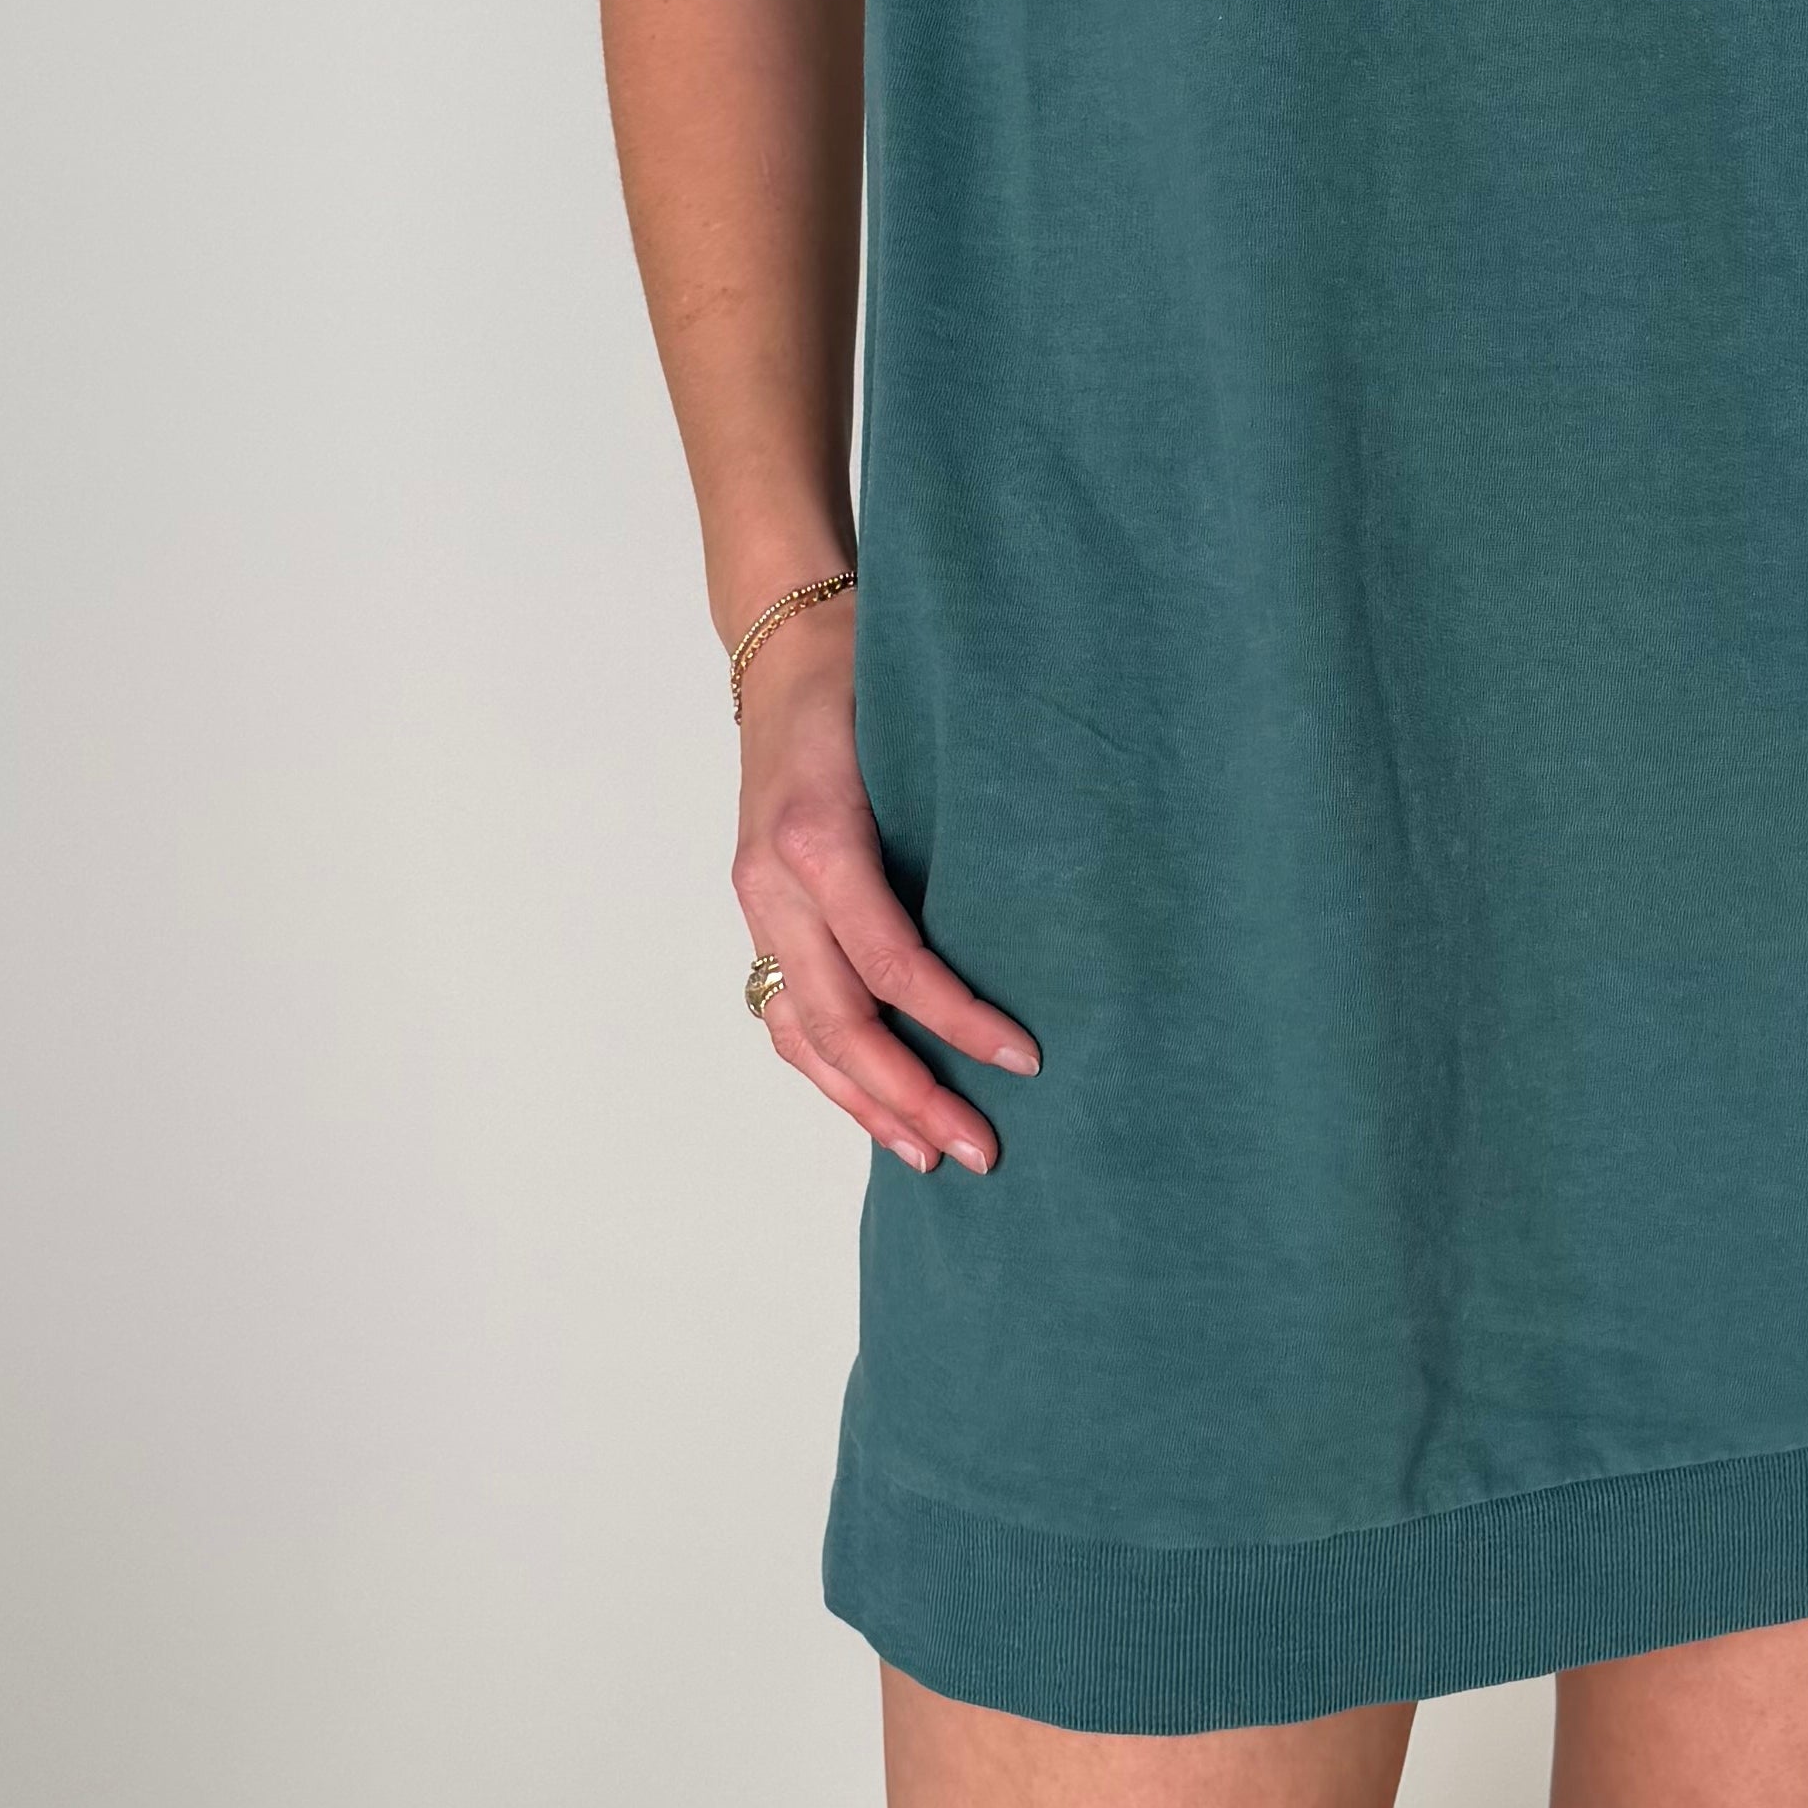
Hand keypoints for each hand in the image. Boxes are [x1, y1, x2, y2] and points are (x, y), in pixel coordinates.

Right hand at [730, 611, 1035, 1172]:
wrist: (789, 649)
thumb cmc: (874, 683)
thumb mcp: (922, 738)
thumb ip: (961, 825)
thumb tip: (1050, 912)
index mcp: (818, 838)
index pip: (892, 962)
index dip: (958, 1021)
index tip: (1027, 1060)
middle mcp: (774, 882)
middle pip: (840, 1021)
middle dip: (912, 1096)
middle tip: (982, 1152)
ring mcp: (757, 905)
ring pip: (801, 1034)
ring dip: (866, 1104)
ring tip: (929, 1158)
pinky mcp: (758, 916)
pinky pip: (783, 1015)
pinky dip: (829, 1071)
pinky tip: (875, 1110)